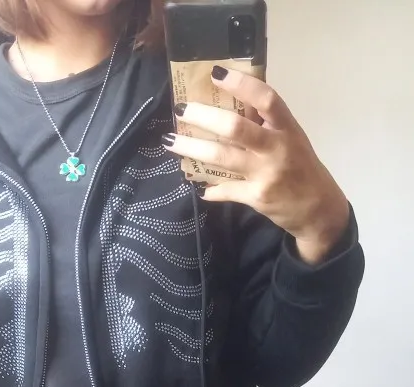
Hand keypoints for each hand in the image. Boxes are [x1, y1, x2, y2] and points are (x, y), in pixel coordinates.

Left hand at [165, 68, 350, 264]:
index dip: (241, 84)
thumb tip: (230, 105)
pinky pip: (226, 190)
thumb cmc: (300, 167)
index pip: (266, 99)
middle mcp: (276, 148)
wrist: (318, 209)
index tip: (216, 74)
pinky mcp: (257, 197)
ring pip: (222, 157)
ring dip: (193, 149)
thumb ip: (266, 124)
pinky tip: (199, 186)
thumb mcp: (291, 139)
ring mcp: (266, 174)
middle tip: (181, 110)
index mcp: (287, 128)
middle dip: (204, 117)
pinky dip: (211, 189)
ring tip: (172, 142)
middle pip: (236, 128)